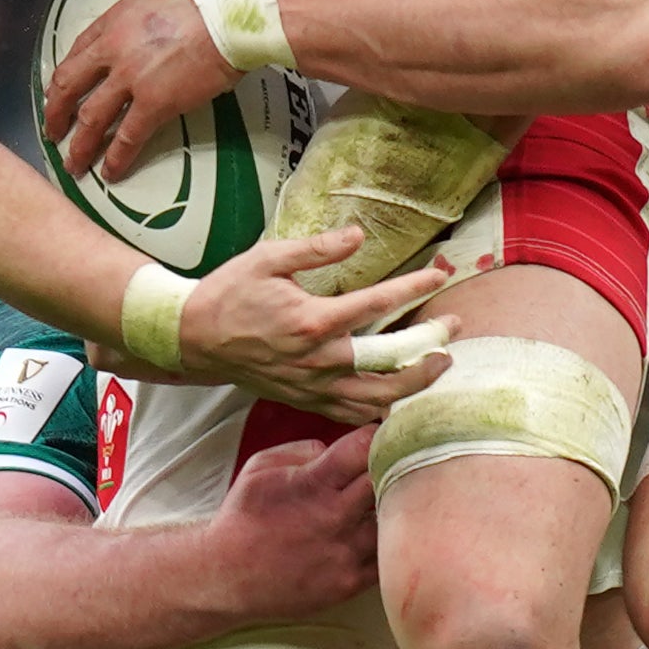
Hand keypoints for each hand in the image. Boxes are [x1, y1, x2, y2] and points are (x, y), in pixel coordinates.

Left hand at [44, 0, 238, 177]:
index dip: (65, 76)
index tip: (60, 91)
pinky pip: (128, 137)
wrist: (231, 17)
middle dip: (55, 112)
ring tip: (74, 164)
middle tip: (52, 132)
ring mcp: (130, 80)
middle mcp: (112, 52)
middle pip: (69, 86)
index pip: (76, 51)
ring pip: (91, 118)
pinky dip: (116, 158)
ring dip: (79, 145)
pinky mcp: (154, 104)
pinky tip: (111, 173)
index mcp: (113, 21)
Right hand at [160, 227, 454, 426]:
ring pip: (378, 397)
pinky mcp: (306, 401)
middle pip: (390, 362)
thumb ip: (316, 249)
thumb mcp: (268, 259)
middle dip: (429, 344)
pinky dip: (383, 407)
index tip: (441, 275)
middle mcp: (318, 361)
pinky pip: (354, 414)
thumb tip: (357, 235)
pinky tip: (402, 393)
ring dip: (415, 382)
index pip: (377, 304)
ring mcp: (313, 387)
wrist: (194, 338)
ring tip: (439, 363)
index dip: (414, 288)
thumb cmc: (230, 293)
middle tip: (454, 327)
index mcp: (312, 321)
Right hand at [208, 427, 380, 617]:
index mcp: (314, 484)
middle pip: (389, 482)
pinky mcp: (349, 583)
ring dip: (395, 509)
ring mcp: (345, 552)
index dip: (379, 437)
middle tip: (393, 467)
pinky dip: (389, 544)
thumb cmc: (244, 517)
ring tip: (387, 504)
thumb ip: (303, 450)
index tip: (384, 436)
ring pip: (395, 522)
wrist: (226, 575)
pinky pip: (387, 559)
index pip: (365, 448)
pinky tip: (380, 535)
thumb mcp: (260, 467)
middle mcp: (335, 517)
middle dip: (392, 470)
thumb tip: (337, 449)